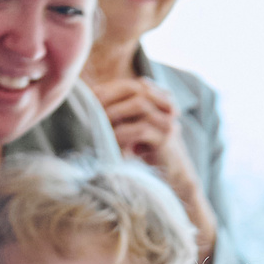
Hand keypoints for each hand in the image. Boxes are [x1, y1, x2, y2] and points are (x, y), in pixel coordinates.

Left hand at [91, 77, 212, 257]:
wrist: (173, 179)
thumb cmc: (147, 154)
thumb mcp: (133, 129)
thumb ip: (121, 114)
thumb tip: (91, 102)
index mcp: (159, 99)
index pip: (132, 84)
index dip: (110, 88)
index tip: (90, 96)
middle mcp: (165, 105)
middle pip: (136, 89)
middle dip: (111, 96)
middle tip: (92, 107)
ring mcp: (167, 120)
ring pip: (140, 104)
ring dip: (116, 112)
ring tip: (100, 123)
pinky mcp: (166, 138)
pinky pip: (142, 128)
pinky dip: (123, 133)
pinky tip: (112, 141)